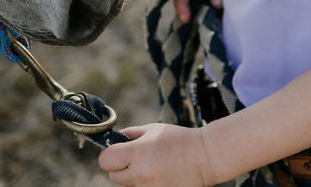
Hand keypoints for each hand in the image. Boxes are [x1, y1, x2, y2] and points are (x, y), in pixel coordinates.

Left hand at [99, 123, 214, 185]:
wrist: (204, 157)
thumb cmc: (179, 140)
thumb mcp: (153, 129)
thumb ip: (130, 134)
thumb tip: (113, 140)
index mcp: (138, 154)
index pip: (105, 160)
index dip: (110, 153)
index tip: (118, 149)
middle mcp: (140, 174)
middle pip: (112, 176)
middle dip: (120, 166)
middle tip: (135, 157)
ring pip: (127, 184)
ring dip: (132, 175)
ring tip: (152, 165)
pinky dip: (145, 183)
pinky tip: (158, 173)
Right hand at [172, 0, 237, 22]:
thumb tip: (217, 5)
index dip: (181, 6)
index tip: (186, 19)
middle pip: (181, 1)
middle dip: (187, 13)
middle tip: (196, 28)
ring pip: (190, 4)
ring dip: (196, 14)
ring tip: (204, 27)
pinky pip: (198, 4)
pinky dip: (202, 12)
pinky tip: (210, 21)